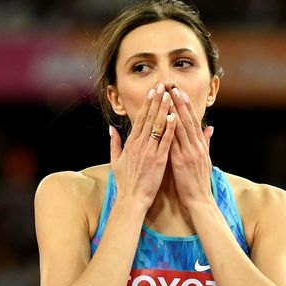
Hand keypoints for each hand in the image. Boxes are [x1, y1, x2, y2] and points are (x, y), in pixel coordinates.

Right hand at [110, 84, 176, 208]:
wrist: (132, 199)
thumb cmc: (125, 182)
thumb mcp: (115, 161)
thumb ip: (114, 143)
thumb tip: (111, 129)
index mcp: (130, 143)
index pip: (140, 119)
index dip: (147, 104)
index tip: (152, 92)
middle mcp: (139, 144)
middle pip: (149, 118)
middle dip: (157, 100)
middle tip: (163, 86)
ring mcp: (149, 151)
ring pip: (158, 126)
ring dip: (164, 109)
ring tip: (170, 95)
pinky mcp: (159, 160)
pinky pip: (166, 141)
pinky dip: (170, 128)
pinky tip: (175, 116)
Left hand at [168, 87, 213, 210]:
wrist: (200, 200)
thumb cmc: (199, 182)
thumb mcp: (206, 159)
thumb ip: (206, 143)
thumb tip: (210, 129)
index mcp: (200, 146)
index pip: (193, 121)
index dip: (186, 106)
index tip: (180, 92)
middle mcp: (196, 146)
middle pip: (187, 120)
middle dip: (180, 103)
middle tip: (173, 87)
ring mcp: (189, 153)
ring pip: (181, 128)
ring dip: (174, 111)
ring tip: (168, 97)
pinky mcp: (181, 161)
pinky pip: (175, 142)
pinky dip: (170, 130)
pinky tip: (165, 120)